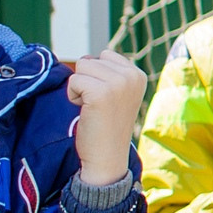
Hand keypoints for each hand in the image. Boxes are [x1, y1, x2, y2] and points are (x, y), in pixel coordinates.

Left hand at [66, 49, 146, 186]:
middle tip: (98, 106)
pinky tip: (86, 111)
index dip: (97, 76)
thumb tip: (84, 59)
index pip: (105, 55)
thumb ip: (109, 73)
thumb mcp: (118, 93)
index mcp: (138, 75)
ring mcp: (118, 84)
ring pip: (81, 68)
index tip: (107, 99)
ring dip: (79, 88)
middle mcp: (132, 76)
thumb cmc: (107, 126)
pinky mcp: (100, 93)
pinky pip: (73, 81)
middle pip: (91, 60)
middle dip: (87, 81)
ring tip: (92, 107)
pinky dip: (73, 96)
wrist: (107, 157)